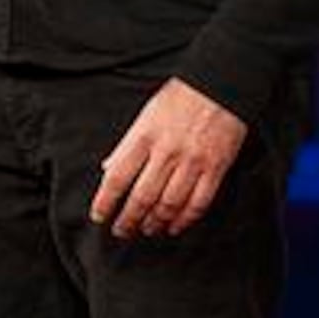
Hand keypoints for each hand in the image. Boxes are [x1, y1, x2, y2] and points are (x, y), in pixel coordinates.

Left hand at [91, 78, 249, 239]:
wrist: (219, 86)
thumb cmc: (178, 99)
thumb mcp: (144, 117)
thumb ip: (126, 145)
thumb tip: (108, 169)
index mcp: (144, 138)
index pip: (117, 178)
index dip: (105, 202)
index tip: (99, 216)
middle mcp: (167, 152)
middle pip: (142, 197)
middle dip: (128, 220)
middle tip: (121, 231)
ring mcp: (193, 161)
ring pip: (170, 204)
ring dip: (155, 222)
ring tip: (146, 230)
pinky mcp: (216, 167)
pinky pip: (199, 201)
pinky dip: (185, 219)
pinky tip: (175, 226)